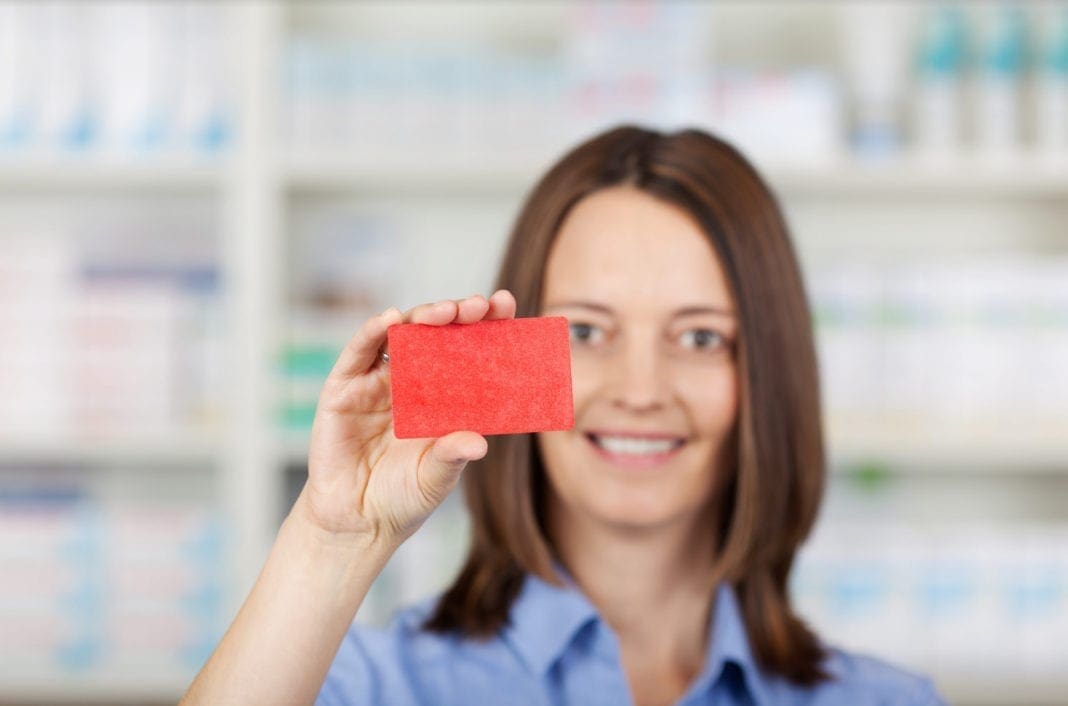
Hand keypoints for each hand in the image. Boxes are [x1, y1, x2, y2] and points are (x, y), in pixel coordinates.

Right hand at [297, 290, 516, 546]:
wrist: (357, 523)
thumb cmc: (404, 499)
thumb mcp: (436, 479)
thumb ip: (452, 457)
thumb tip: (480, 444)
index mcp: (443, 397)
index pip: (468, 351)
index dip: (486, 326)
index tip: (505, 305)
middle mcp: (412, 382)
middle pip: (436, 335)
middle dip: (457, 315)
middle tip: (478, 306)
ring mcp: (377, 382)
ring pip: (401, 335)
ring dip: (422, 316)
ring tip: (445, 312)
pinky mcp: (343, 389)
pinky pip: (359, 352)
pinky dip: (373, 330)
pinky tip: (391, 318)